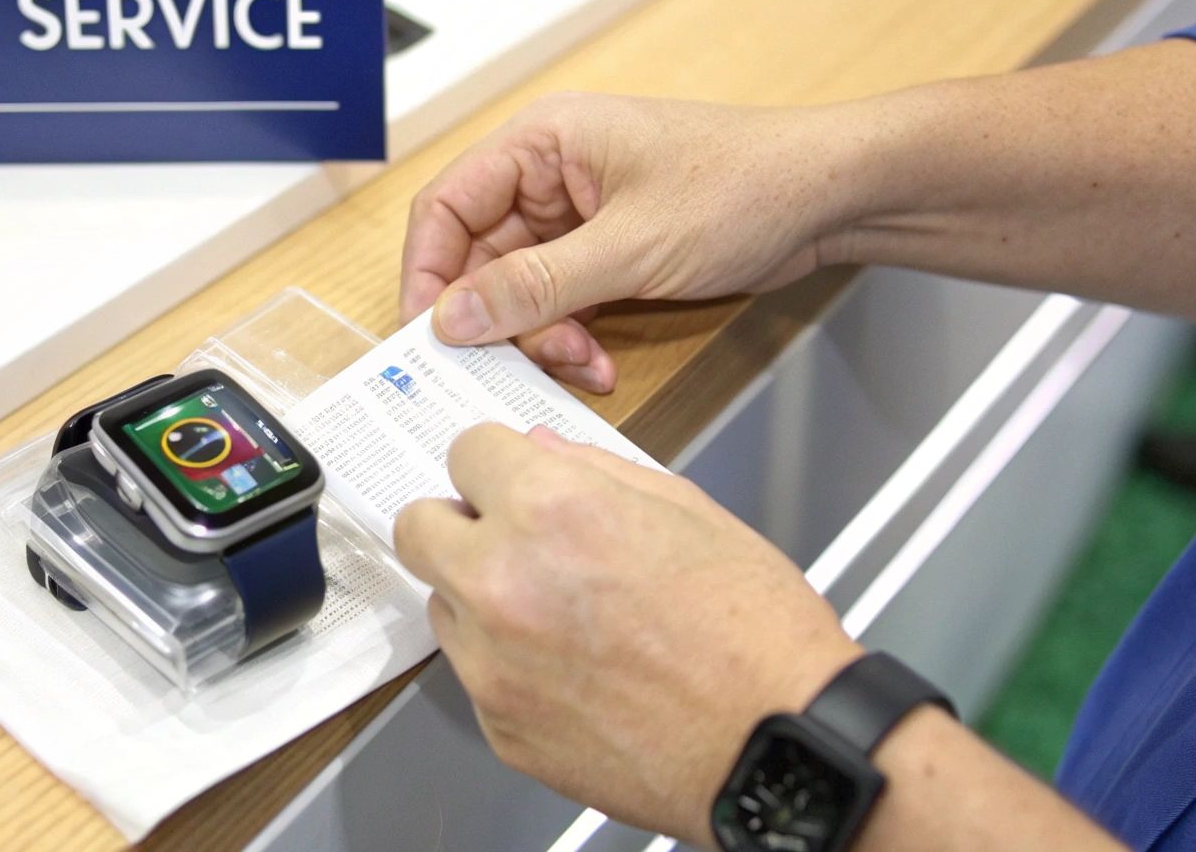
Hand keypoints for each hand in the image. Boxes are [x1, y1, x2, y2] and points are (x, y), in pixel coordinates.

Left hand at [394, 423, 860, 846]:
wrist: (777, 744)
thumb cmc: (754, 632)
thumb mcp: (689, 511)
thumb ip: (598, 471)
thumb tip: (542, 451)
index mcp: (549, 510)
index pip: (466, 451)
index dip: (498, 462)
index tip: (512, 477)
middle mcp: (502, 582)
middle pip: (418, 527)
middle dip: (459, 522)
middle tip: (507, 536)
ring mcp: (493, 662)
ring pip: (443, 604)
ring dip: (482, 597)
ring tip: (562, 613)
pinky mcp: (500, 727)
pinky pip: (477, 675)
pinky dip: (510, 666)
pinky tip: (576, 670)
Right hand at [399, 93, 869, 391]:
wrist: (830, 197)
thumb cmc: (745, 185)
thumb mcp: (631, 247)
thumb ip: (536, 285)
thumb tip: (454, 315)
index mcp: (542, 142)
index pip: (446, 206)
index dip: (427, 274)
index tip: (429, 336)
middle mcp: (550, 173)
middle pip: (478, 257)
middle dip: (499, 319)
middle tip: (520, 363)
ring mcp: (579, 214)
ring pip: (519, 289)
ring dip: (541, 336)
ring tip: (581, 362)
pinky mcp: (607, 248)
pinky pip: (560, 300)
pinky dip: (570, 335)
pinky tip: (599, 361)